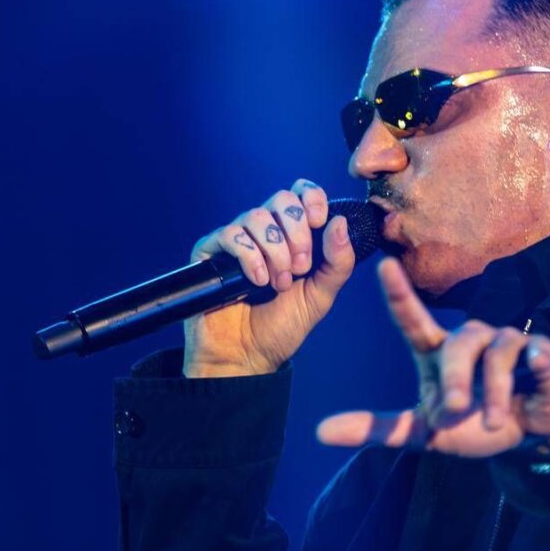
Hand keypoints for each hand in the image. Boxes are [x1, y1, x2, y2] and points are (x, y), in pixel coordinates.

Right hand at [183, 178, 355, 377]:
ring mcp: (236, 240)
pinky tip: (257, 282)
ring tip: (278, 283)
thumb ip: (338, 262)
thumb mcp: (321, 296)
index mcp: (292, 235)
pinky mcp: (209, 253)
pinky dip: (250, 257)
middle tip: (300, 267)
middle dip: (297, 232)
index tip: (319, 222)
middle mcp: (263, 232)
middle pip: (280, 199)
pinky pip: (230, 235)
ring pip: (255, 216)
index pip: (301, 193)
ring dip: (274, 251)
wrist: (246, 357)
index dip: (312, 199)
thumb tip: (340, 222)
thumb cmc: (282, 327)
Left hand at [316, 257, 549, 456]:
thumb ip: (378, 429)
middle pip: (458, 345)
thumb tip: (320, 432)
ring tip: (492, 422)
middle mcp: (472, 340)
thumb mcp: (425, 432)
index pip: (413, 320)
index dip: (399, 293)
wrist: (531, 432)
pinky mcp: (543, 354)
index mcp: (438, 353)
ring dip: (493, 392)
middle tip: (453, 410)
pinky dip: (539, 361)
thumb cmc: (473, 425)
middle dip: (455, 378)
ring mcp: (508, 343)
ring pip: (497, 353)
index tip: (383, 265)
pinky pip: (539, 352)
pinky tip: (537, 363)